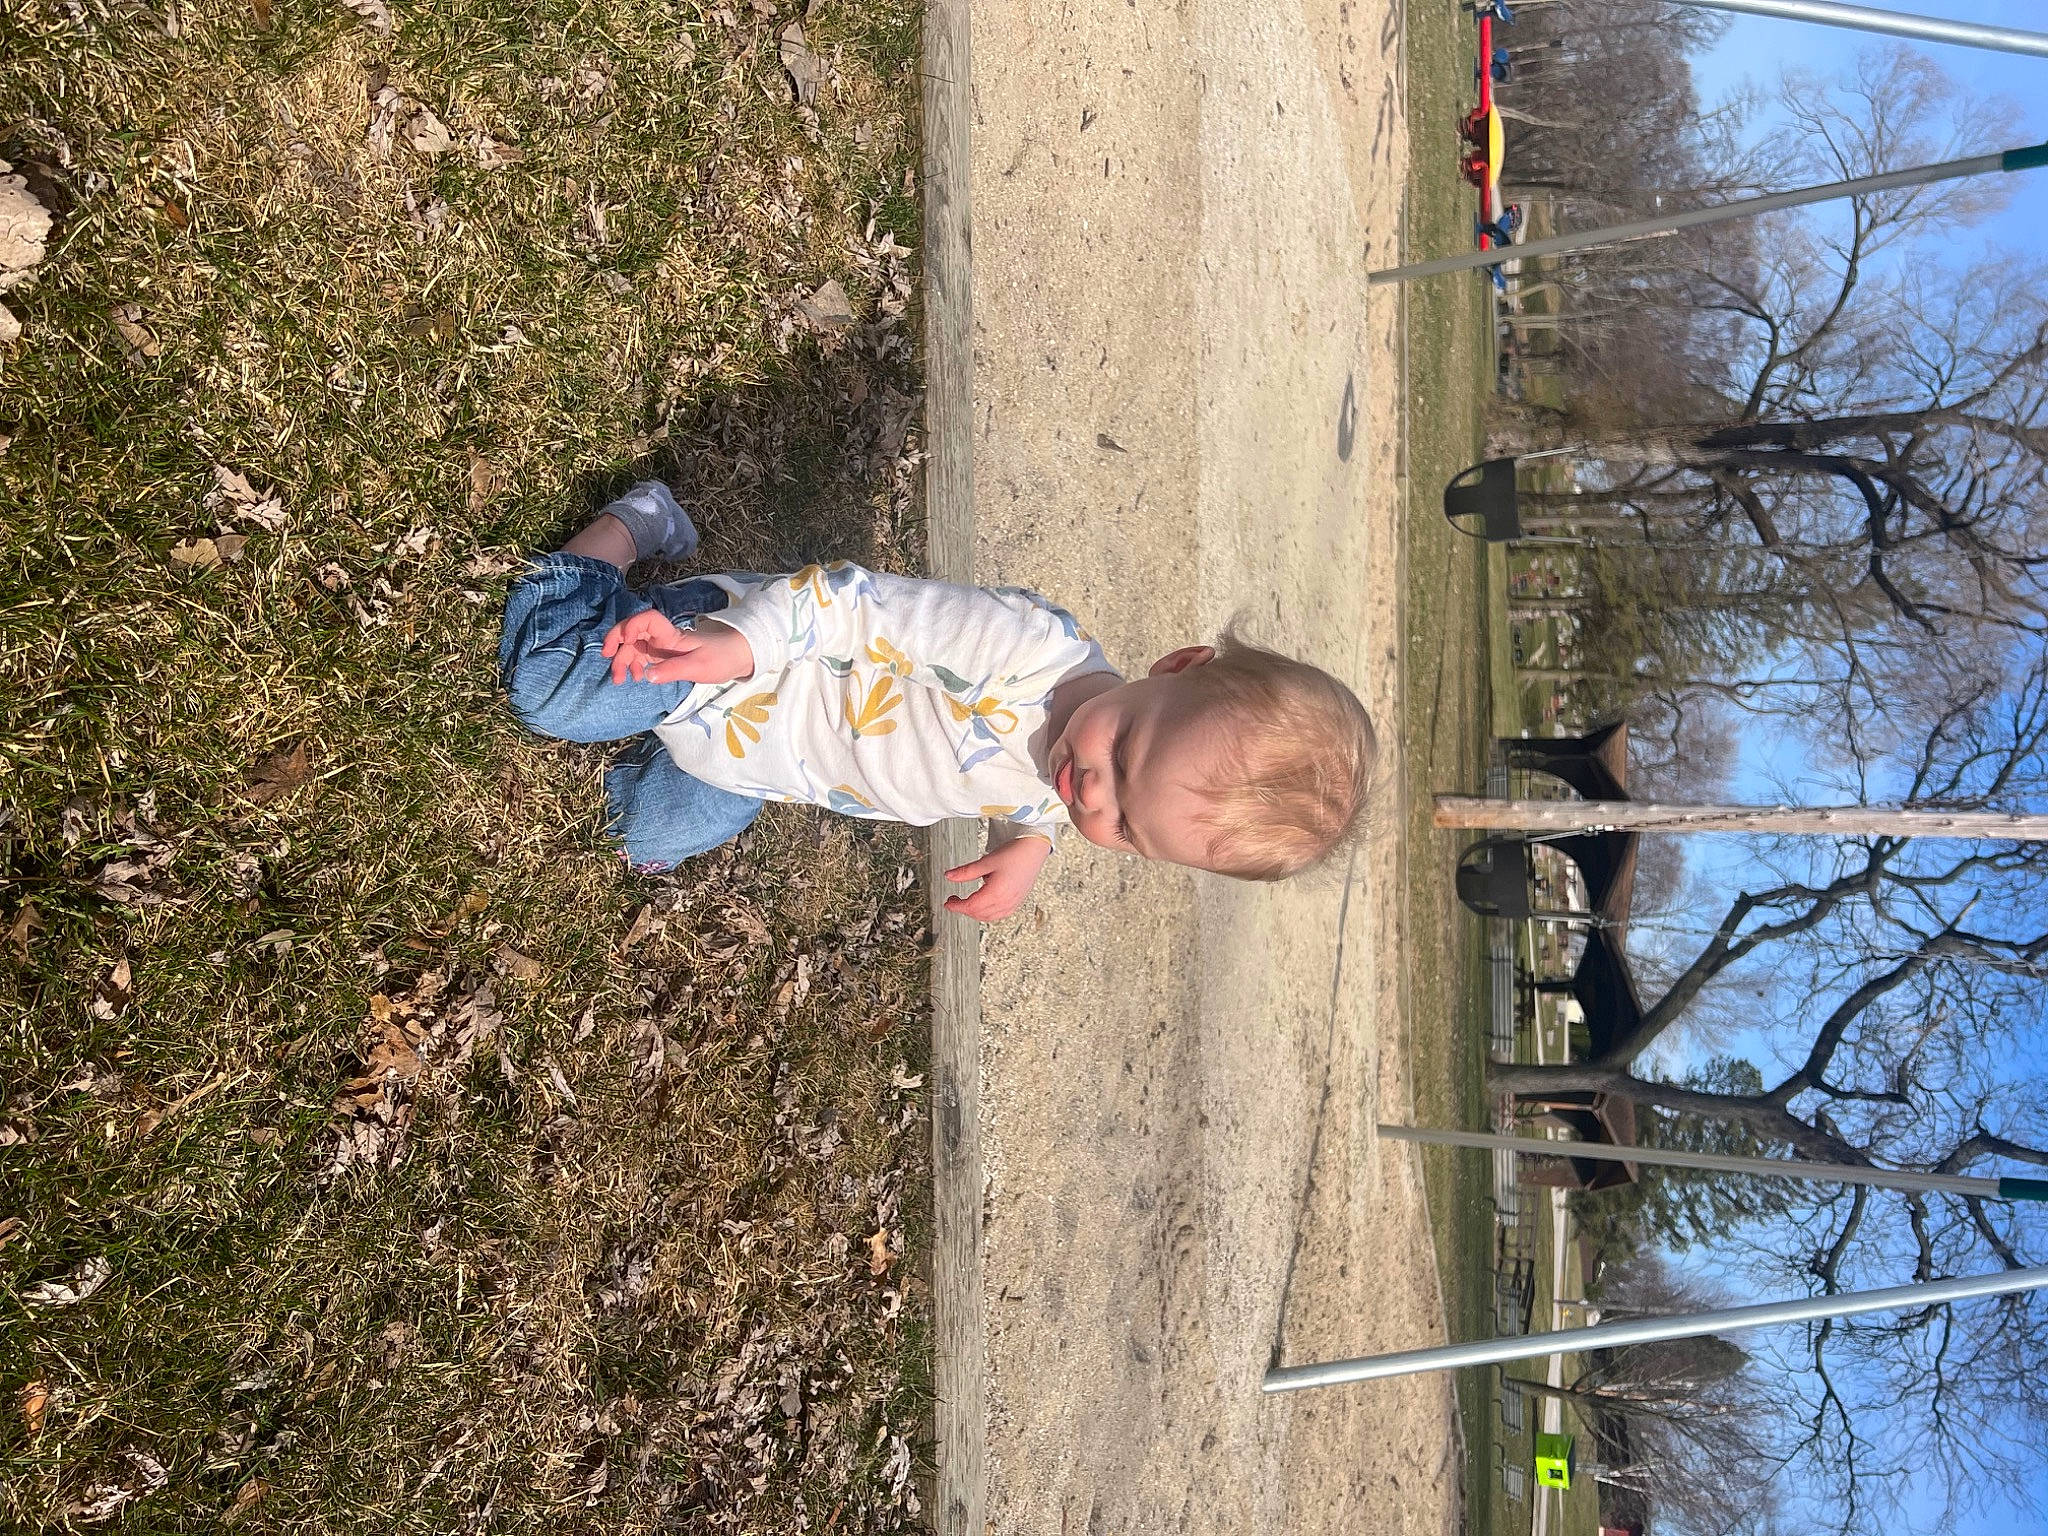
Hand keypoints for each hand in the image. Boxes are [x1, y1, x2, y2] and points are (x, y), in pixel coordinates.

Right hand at [602, 611, 754, 685]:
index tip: (624, 643)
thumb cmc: (720, 658)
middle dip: (617, 647)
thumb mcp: (698, 667)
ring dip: (623, 660)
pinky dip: (634, 665)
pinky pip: (641, 656)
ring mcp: (661, 646)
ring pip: (633, 646)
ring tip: (620, 680)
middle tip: (612, 670)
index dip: (631, 626)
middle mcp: (662, 637)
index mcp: (671, 634)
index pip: (646, 619)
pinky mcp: (663, 656)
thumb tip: (647, 674)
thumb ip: (672, 670)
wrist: (737, 657)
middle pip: (632, 634)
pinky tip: (636, 677)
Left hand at [943, 835, 1052, 922]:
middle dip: (964, 909)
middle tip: (954, 900)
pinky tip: (984, 904)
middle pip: (979, 914)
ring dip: (975, 912)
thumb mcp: (986, 861)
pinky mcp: (1017, 902)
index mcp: (997, 893)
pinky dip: (988, 913)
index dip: (956, 906)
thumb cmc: (1014, 853)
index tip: (948, 903)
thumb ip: (966, 872)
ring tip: (967, 902)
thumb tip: (949, 876)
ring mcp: (1013, 903)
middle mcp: (1006, 902)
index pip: (971, 906)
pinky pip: (999, 914)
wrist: (1034, 850)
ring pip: (989, 917)